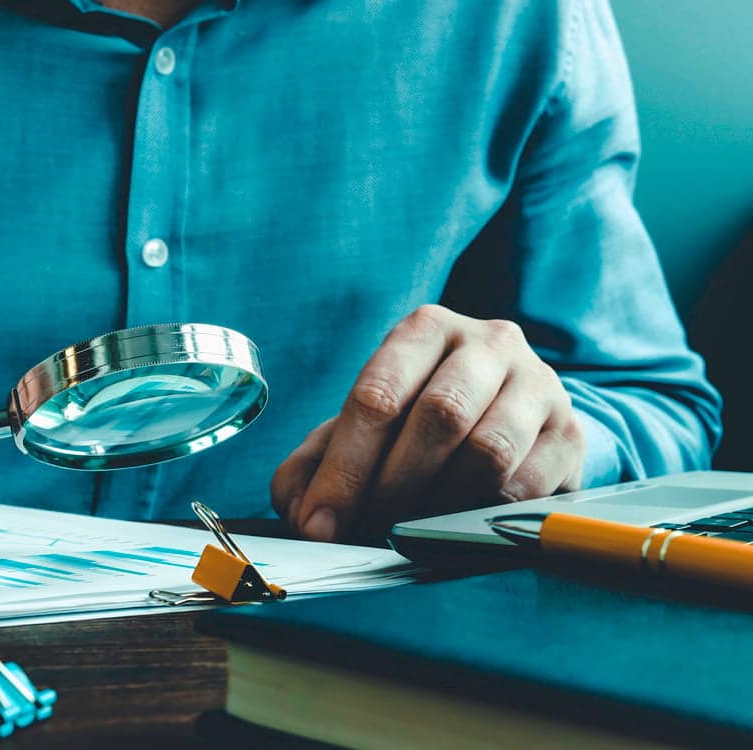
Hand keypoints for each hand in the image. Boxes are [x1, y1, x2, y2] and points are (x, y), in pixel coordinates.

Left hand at [271, 305, 585, 541]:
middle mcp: (489, 343)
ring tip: (408, 532)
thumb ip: (318, 462)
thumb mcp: (364, 426)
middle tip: (365, 530)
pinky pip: (528, 485)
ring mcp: (538, 385)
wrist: (512, 410)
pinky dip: (483, 516)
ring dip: (438, 505)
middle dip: (391, 486)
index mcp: (426, 329)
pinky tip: (456, 528)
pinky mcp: (569, 433)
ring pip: (489, 451)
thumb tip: (303, 513)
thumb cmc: (420, 419)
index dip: (344, 467)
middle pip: (439, 416)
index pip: (379, 394)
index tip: (320, 521)